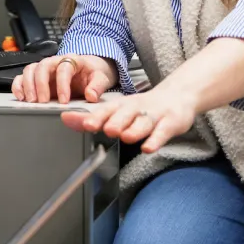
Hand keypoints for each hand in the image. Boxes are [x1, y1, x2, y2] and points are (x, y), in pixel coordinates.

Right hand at [12, 55, 117, 103]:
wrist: (89, 69)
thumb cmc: (93, 73)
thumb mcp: (101, 78)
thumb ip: (97, 86)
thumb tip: (91, 96)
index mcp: (72, 60)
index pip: (64, 68)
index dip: (62, 85)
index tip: (64, 101)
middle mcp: (55, 61)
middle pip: (43, 67)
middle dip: (41, 85)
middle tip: (43, 101)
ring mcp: (44, 68)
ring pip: (30, 70)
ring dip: (28, 85)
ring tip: (31, 101)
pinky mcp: (36, 76)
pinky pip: (22, 77)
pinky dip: (18, 86)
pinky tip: (20, 97)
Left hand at [59, 85, 198, 153]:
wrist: (177, 95)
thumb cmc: (143, 107)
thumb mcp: (118, 109)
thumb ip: (93, 117)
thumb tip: (65, 119)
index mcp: (122, 104)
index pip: (107, 109)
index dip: (96, 117)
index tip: (85, 124)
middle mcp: (136, 108)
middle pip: (125, 114)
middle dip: (116, 122)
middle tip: (107, 129)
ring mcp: (154, 115)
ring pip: (143, 123)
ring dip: (134, 129)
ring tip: (125, 136)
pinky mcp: (170, 123)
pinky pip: (162, 132)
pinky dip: (155, 140)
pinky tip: (147, 148)